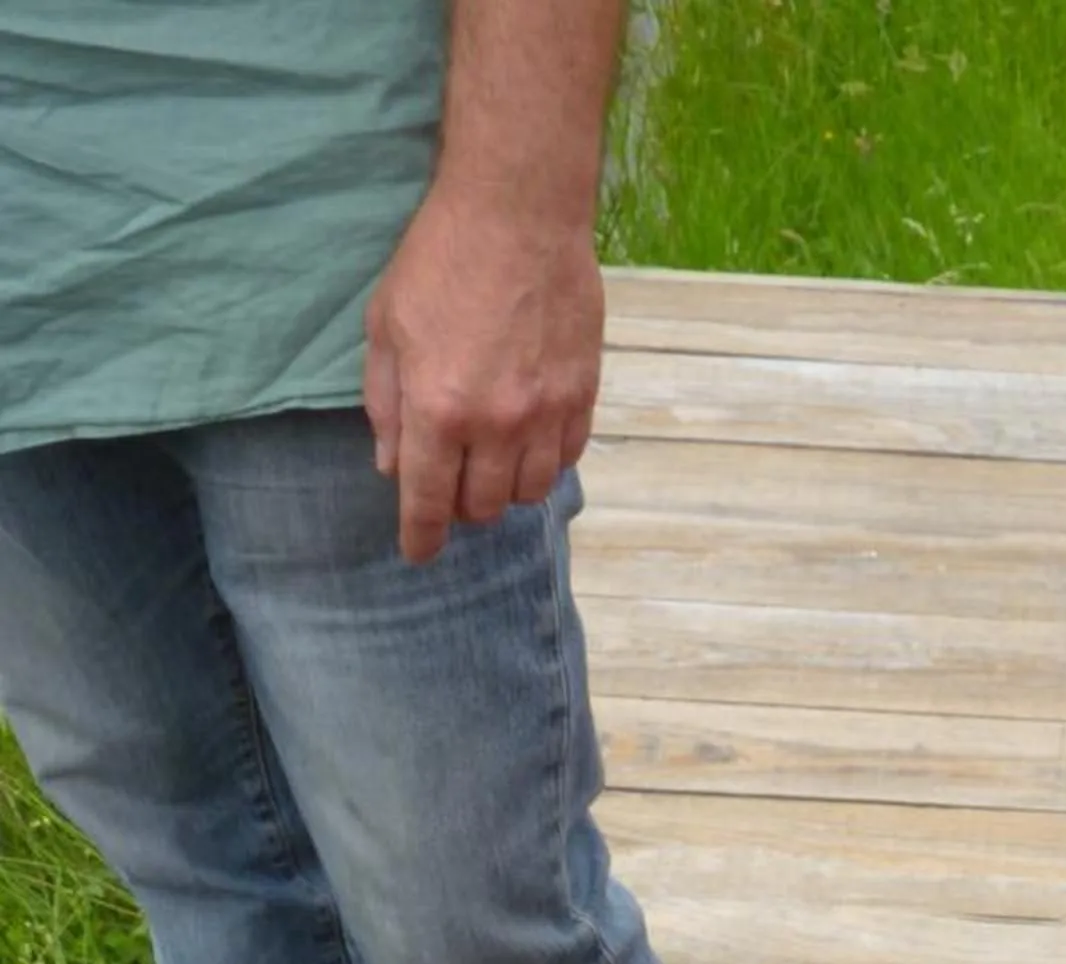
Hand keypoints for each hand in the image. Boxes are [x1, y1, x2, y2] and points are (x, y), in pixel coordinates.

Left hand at [362, 179, 603, 562]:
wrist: (518, 212)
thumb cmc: (441, 258)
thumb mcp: (388, 325)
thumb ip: (387, 403)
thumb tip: (393, 466)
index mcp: (439, 409)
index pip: (428, 503)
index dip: (420, 538)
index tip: (417, 553)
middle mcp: (496, 424)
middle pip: (484, 507)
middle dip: (462, 507)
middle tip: (451, 482)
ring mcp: (545, 413)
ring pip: (529, 493)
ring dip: (505, 488)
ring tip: (492, 461)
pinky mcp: (582, 396)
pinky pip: (565, 459)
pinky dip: (543, 462)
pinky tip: (528, 438)